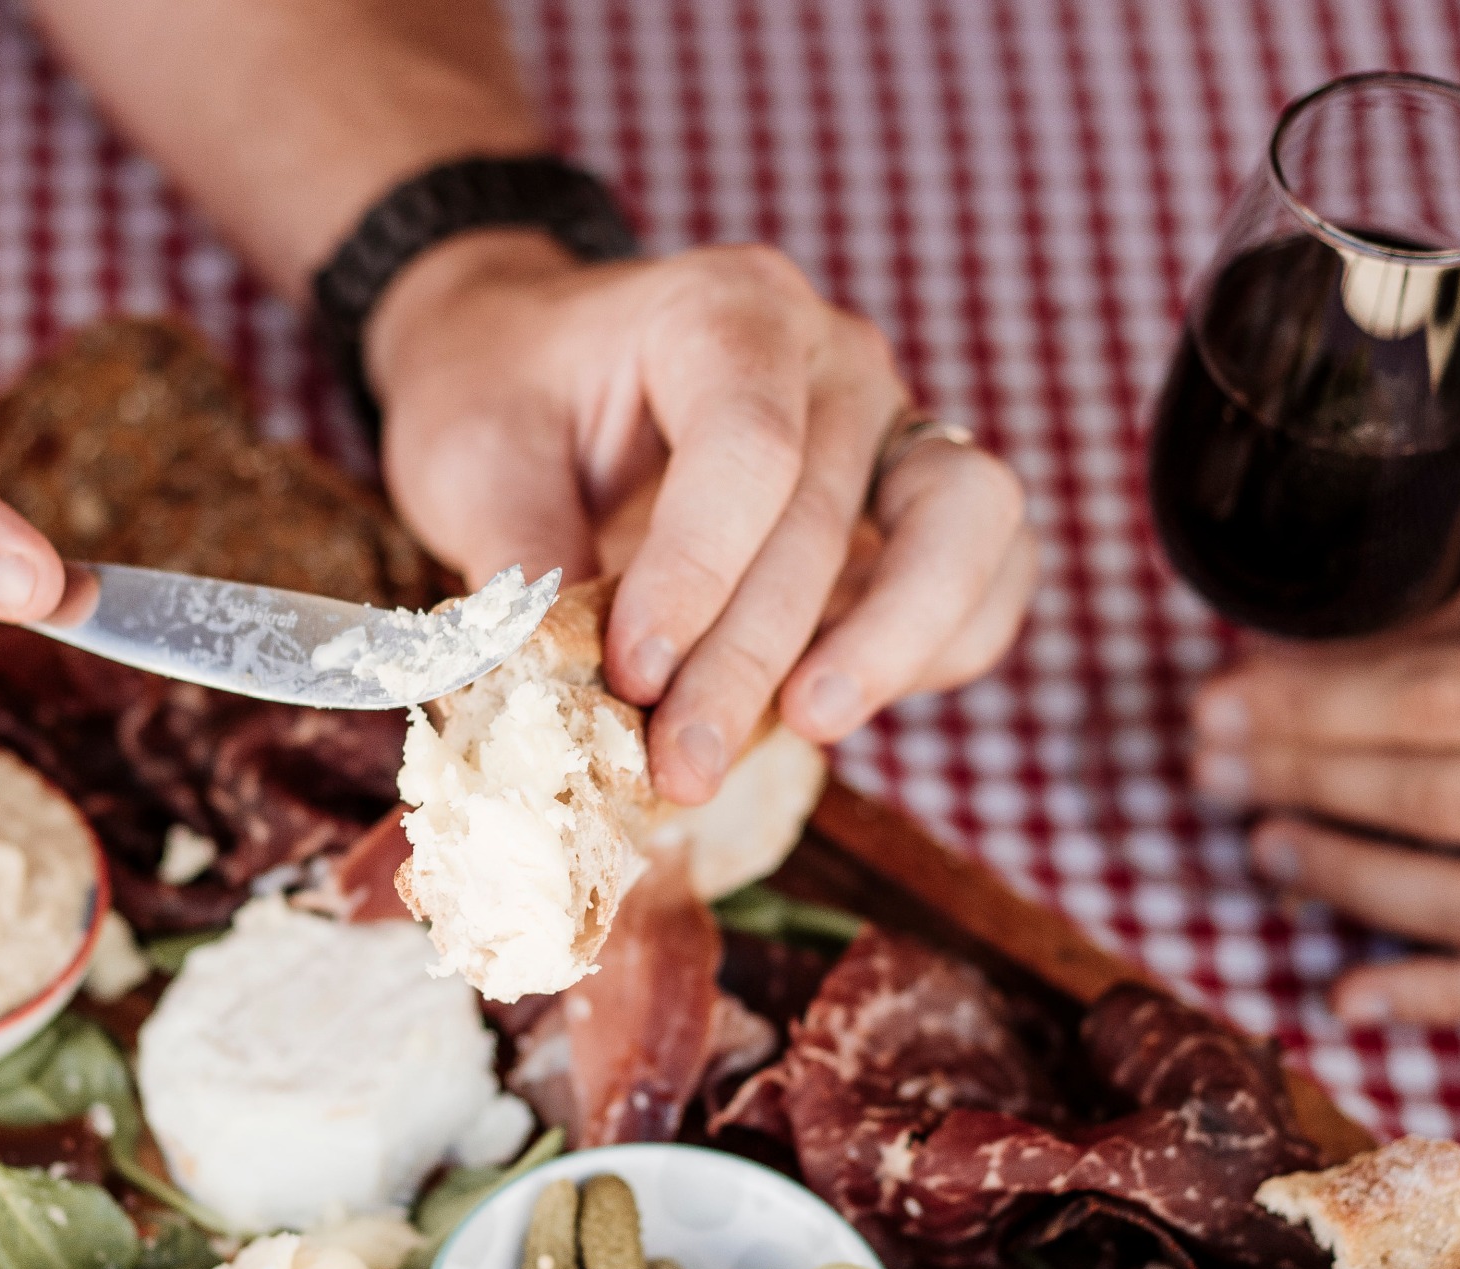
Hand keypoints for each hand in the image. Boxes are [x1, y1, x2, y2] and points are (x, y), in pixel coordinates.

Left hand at [365, 234, 1035, 802]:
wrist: (541, 362)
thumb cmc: (506, 394)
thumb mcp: (469, 456)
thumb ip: (519, 562)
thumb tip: (554, 697)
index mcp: (722, 312)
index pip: (745, 445)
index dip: (697, 573)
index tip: (635, 675)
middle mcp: (831, 359)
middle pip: (828, 512)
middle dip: (753, 659)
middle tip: (681, 765)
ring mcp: (890, 428)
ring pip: (966, 521)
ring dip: (893, 644)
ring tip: (803, 729)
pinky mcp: (915, 508)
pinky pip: (990, 573)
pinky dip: (941, 649)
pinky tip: (835, 712)